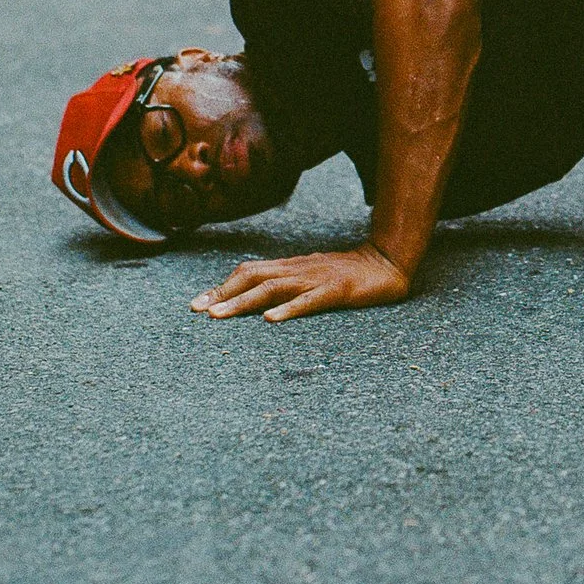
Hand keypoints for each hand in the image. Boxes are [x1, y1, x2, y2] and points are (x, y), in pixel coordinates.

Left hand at [191, 244, 408, 322]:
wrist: (387, 262)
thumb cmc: (347, 273)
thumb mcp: (311, 276)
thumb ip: (287, 284)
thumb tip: (256, 299)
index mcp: (291, 267)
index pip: (249, 272)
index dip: (222, 286)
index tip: (196, 305)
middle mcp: (299, 269)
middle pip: (254, 277)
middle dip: (223, 294)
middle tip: (198, 312)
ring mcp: (317, 278)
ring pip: (274, 288)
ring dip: (244, 302)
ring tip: (220, 317)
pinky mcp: (338, 290)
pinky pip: (310, 300)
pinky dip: (289, 309)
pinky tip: (271, 320)